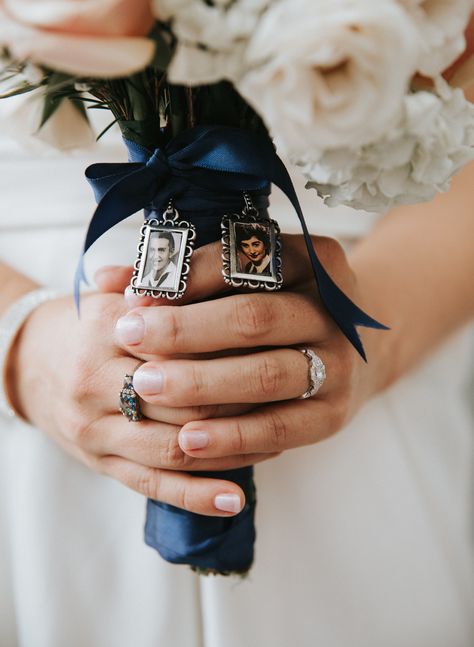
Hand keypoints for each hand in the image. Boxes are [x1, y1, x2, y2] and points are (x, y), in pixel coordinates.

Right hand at [7, 292, 274, 515]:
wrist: (29, 365)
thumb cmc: (86, 327)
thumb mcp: (112, 297)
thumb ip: (154, 286)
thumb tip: (206, 268)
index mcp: (104, 329)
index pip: (177, 341)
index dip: (228, 345)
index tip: (274, 343)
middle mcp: (95, 381)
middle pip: (180, 397)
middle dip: (238, 397)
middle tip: (286, 394)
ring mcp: (95, 430)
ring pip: (172, 446)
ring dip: (228, 447)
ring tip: (276, 439)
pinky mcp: (101, 463)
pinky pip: (152, 485)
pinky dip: (196, 495)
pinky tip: (235, 497)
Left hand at [99, 235, 383, 471]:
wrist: (357, 351)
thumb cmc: (281, 306)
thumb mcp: (247, 279)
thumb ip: (182, 276)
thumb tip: (108, 280)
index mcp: (312, 260)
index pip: (244, 262)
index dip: (186, 278)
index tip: (136, 295)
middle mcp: (334, 309)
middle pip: (255, 318)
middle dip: (186, 330)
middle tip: (129, 337)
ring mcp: (339, 364)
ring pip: (266, 375)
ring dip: (202, 384)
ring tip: (145, 387)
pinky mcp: (334, 413)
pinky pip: (280, 428)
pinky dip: (232, 435)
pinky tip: (188, 439)